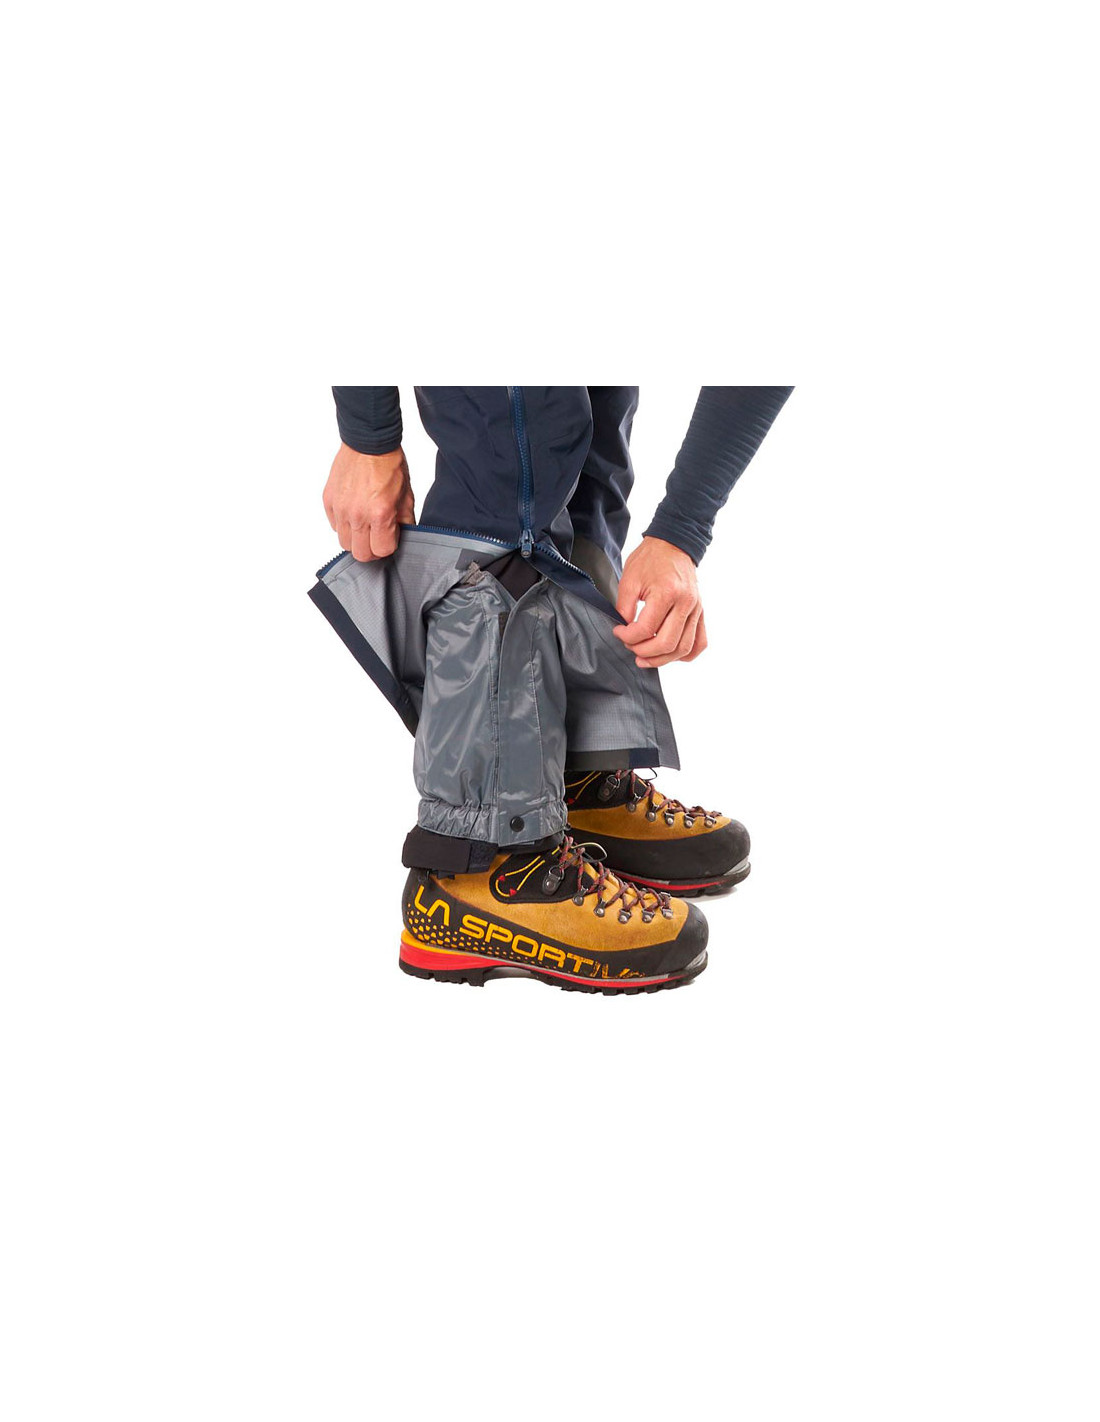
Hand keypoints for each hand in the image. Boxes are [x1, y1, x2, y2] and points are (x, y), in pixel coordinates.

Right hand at [323, 443, 415, 560]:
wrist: (368, 442)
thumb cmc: (389, 465)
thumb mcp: (406, 496)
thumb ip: (404, 522)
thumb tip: (401, 538)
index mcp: (379, 514)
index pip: (381, 551)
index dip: (388, 547)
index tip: (390, 537)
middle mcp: (357, 514)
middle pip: (360, 554)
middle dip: (371, 549)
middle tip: (377, 537)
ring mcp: (340, 509)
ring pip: (344, 543)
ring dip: (356, 538)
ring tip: (365, 524)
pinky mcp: (329, 501)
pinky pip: (334, 526)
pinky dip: (344, 524)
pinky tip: (354, 512)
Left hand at [613, 536, 707, 667]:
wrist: (673, 544)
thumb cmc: (651, 559)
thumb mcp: (629, 579)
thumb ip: (624, 607)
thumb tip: (624, 630)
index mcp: (667, 593)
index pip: (646, 629)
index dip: (628, 636)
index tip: (619, 632)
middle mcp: (686, 603)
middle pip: (666, 643)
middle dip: (643, 651)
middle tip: (630, 647)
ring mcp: (696, 609)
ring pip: (684, 648)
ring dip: (663, 659)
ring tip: (646, 658)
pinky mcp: (701, 612)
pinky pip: (700, 642)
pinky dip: (685, 654)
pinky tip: (670, 654)